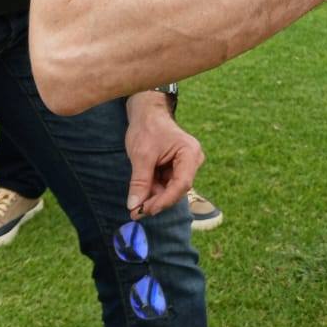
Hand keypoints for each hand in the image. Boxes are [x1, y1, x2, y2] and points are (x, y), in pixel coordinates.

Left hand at [124, 90, 203, 219]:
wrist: (147, 114)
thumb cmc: (147, 128)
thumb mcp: (141, 155)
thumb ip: (140, 181)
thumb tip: (133, 206)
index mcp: (190, 153)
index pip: (182, 183)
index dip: (165, 200)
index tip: (146, 210)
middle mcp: (192, 161)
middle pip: (177, 189)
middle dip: (157, 201)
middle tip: (136, 212)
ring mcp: (185, 166)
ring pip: (170, 189)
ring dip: (153, 198)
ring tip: (135, 207)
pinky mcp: (176, 169)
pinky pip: (166, 185)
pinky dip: (153, 191)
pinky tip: (140, 197)